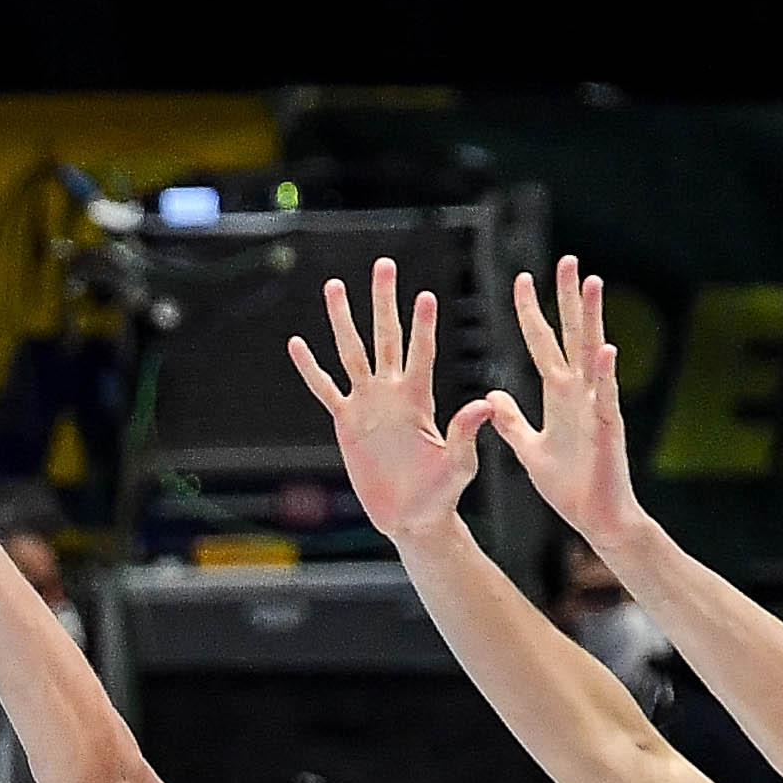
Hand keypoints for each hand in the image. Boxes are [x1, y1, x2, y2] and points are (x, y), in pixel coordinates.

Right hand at [286, 257, 482, 546]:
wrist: (412, 517)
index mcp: (420, 399)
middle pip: (385, 337)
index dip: (422, 326)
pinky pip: (325, 389)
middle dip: (384, 302)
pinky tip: (298, 344)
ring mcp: (367, 404)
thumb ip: (467, 433)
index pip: (421, 353)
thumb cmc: (441, 493)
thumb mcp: (459, 464)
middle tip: (384, 265)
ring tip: (335, 286)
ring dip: (343, 319)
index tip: (425, 296)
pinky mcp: (346, 422)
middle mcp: (393, 393)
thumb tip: (485, 404)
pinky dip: (311, 368)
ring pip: (352, 352)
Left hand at [460, 258, 653, 556]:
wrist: (595, 517)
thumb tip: (492, 395)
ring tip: (593, 284)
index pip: (544, 344)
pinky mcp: (607, 429)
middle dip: (569, 299)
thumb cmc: (568, 485)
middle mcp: (580, 393)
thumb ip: (513, 422)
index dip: (532, 313)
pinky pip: (606, 398)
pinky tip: (606, 351)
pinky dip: (606, 376)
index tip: (523, 278)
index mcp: (560, 396)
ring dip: (593, 320)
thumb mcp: (530, 449)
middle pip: (572, 336)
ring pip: (594, 354)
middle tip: (568, 260)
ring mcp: (596, 407)